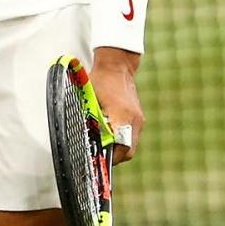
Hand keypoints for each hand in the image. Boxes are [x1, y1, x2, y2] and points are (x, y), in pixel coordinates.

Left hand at [92, 47, 143, 164]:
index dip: (111, 158)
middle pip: (128, 151)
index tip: (99, 159)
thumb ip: (91, 121)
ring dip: (118, 148)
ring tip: (102, 144)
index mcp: (123, 116)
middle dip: (114, 157)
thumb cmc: (100, 81)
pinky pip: (132, 137)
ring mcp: (139, 120)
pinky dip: (121, 140)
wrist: (117, 66)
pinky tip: (108, 134)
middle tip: (99, 155)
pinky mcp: (139, 118)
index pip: (122, 147)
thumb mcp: (90, 100)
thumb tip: (85, 141)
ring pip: (131, 145)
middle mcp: (134, 120)